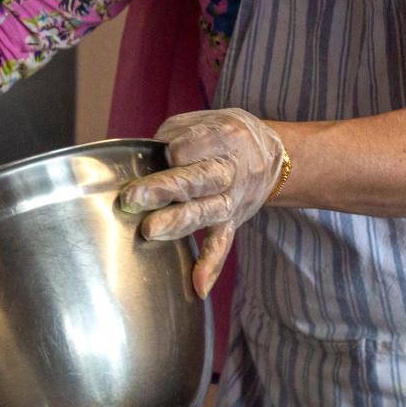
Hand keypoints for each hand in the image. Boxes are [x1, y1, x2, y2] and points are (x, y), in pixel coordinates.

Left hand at [118, 108, 284, 297]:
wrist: (273, 156)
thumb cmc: (223, 136)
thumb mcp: (202, 121)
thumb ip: (172, 137)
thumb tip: (140, 161)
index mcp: (223, 137)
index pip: (193, 144)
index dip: (176, 149)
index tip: (164, 153)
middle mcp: (229, 170)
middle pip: (196, 179)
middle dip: (164, 189)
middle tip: (133, 199)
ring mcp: (231, 199)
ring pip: (205, 212)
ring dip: (177, 222)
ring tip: (149, 231)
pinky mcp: (232, 221)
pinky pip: (222, 244)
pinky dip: (211, 266)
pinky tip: (198, 285)